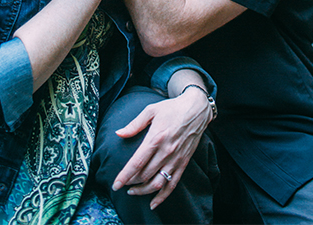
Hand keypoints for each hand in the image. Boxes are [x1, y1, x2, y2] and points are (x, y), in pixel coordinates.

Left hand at [112, 90, 212, 208]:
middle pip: (145, 175)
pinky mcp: (184, 162)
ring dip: (144, 191)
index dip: (124, 176)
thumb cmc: (172, 108)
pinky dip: (163, 197)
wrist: (197, 108)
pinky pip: (173, 183)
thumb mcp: (151, 110)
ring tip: (133, 192)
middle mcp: (166, 151)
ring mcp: (176, 158)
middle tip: (124, 184)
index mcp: (156, 138)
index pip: (137, 163)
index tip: (115, 185)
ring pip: (158, 183)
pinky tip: (153, 203)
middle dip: (131, 183)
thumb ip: (134, 124)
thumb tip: (118, 133)